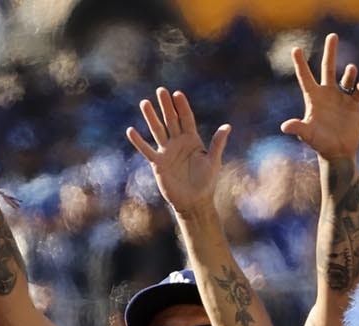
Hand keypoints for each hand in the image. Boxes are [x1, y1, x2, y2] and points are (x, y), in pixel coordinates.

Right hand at [127, 88, 229, 218]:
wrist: (194, 202)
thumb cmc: (206, 182)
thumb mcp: (214, 161)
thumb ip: (218, 143)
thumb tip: (227, 126)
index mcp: (192, 140)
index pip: (186, 119)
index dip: (182, 107)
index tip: (177, 94)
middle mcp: (178, 143)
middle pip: (171, 120)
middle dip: (166, 106)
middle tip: (160, 90)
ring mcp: (167, 152)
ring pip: (158, 131)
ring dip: (151, 117)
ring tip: (144, 103)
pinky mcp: (158, 163)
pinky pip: (147, 150)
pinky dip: (139, 142)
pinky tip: (131, 131)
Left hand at [280, 33, 358, 160]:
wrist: (338, 153)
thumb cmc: (320, 144)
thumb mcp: (308, 135)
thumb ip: (299, 129)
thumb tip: (285, 127)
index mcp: (314, 98)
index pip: (305, 77)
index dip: (300, 63)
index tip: (295, 48)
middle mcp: (327, 94)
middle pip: (328, 68)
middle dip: (330, 52)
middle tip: (332, 35)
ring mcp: (341, 98)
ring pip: (345, 78)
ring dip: (349, 72)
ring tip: (351, 70)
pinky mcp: (354, 105)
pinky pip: (358, 91)